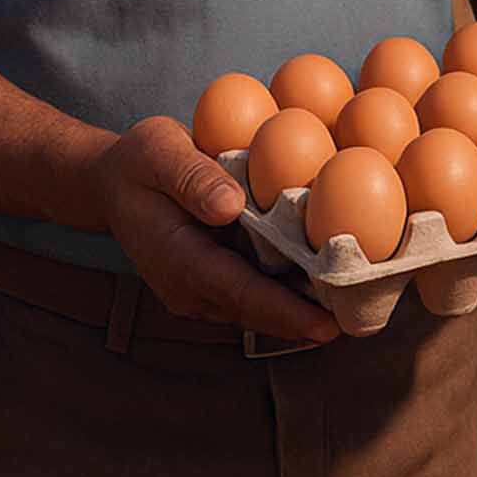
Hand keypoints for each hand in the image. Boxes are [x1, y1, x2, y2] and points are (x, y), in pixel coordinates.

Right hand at [90, 116, 340, 344]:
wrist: (113, 181)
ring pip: (258, 308)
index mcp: (178, 260)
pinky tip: (328, 282)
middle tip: (364, 318)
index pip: (239, 293)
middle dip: (307, 320)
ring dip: (303, 310)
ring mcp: (200, 290)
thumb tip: (232, 206)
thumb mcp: (159, 152)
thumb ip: (194, 178)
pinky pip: (254, 293)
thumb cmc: (139, 161)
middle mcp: (190, 288)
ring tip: (357, 306)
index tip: (327, 324)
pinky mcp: (211, 282)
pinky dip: (289, 293)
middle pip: (256, 312)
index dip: (285, 312)